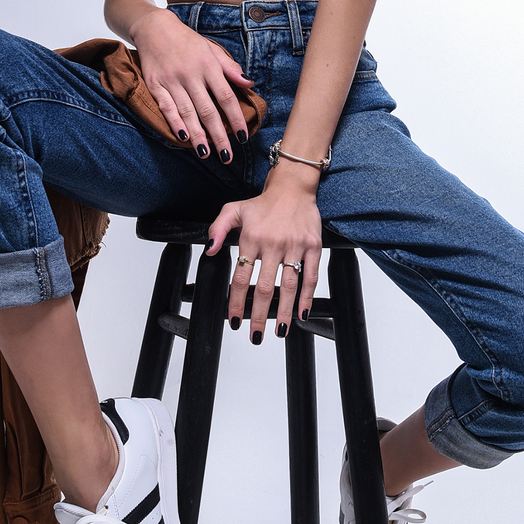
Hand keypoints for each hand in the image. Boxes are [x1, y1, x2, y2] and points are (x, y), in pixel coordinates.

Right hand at [132, 9, 254, 164]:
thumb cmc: (187, 41)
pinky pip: (166, 107)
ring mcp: (171, 80)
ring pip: (187, 112)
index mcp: (208, 66)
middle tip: (227, 156)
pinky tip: (183, 137)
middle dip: (219, 136)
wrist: (155, 28)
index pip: (226, 97)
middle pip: (208, 110)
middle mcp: (191, 75)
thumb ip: (230, 68)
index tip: (243, 136)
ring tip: (206, 153)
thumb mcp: (212, 50)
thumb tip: (250, 84)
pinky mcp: (155, 84)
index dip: (236, 118)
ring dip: (197, 135)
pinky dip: (174, 123)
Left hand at [206, 161, 322, 341]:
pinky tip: (302, 312)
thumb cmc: (263, 203)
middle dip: (259, 315)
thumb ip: (218, 228)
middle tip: (256, 335)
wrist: (293, 187)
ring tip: (279, 330)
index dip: (237, 301)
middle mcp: (274, 244)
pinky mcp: (313, 246)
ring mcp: (295, 246)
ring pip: (289, 285)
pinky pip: (310, 275)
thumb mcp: (233, 209)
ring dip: (284, 311)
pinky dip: (307, 296)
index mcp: (252, 238)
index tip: (234, 319)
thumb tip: (210, 250)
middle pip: (265, 287)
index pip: (241, 277)